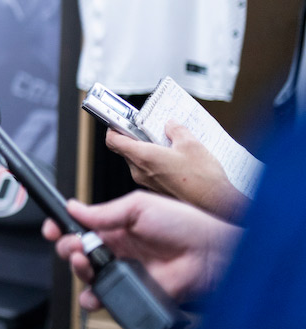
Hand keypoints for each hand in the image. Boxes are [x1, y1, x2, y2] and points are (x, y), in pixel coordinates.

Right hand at [42, 191, 240, 310]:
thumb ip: (104, 211)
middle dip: (68, 248)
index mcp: (116, 225)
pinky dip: (95, 297)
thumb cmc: (185, 225)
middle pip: (78, 251)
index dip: (62, 227)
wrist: (210, 254)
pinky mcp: (132, 292)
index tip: (52, 227)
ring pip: (87, 276)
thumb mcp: (139, 206)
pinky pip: (106, 298)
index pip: (80, 226)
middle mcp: (117, 249)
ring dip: (78, 270)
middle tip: (74, 246)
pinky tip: (96, 290)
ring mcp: (124, 272)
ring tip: (85, 263)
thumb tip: (74, 207)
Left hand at [106, 122, 248, 221]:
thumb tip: (170, 124)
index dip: (114, 127)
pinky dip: (156, 163)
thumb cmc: (203, 179)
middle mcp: (139, 171)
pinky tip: (176, 161)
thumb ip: (176, 130)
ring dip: (148, 151)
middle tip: (151, 129)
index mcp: (143, 156)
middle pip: (125, 150)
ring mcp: (147, 183)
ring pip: (138, 161)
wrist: (216, 207)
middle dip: (135, 138)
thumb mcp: (191, 144)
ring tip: (169, 145)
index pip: (113, 140)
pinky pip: (149, 172)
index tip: (120, 120)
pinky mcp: (156, 190)